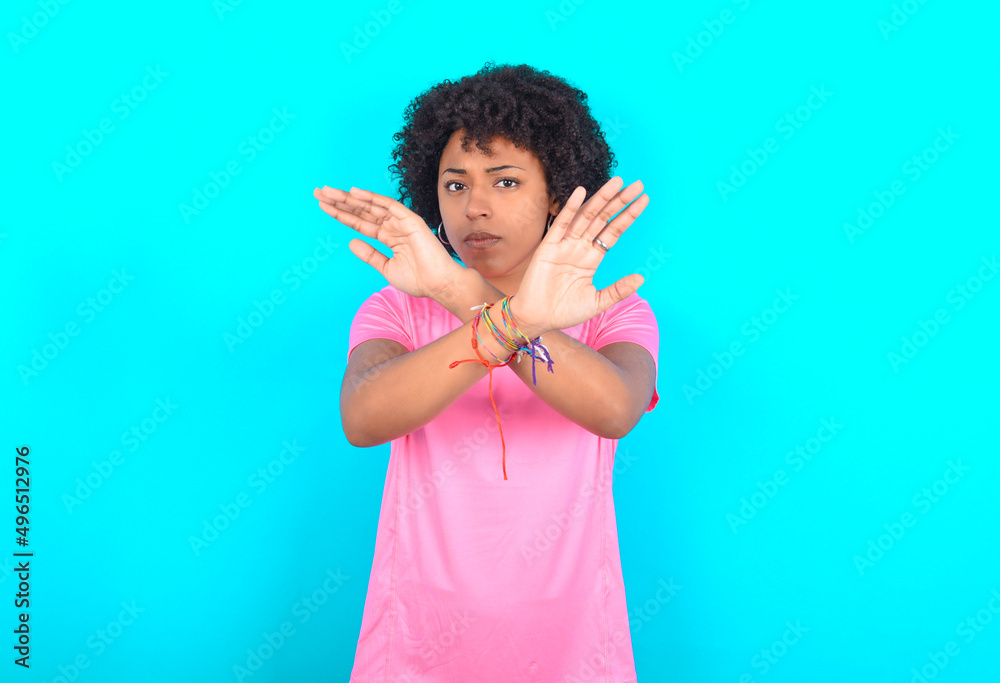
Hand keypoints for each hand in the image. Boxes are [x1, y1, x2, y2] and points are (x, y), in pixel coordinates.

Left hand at [313, 185, 464, 299]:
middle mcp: (393, 227)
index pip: (360, 223)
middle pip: (362, 211)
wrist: (439, 284)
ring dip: (349, 198)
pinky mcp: (410, 220)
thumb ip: (370, 254)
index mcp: (388, 237)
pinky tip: (354, 193)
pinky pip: (388, 205)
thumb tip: (351, 242)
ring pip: (371, 205)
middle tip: (319, 192)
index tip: (323, 206)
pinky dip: (372, 198)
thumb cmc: (418, 280)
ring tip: (328, 191)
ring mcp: (401, 222)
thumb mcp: (386, 267)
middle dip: (340, 202)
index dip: (342, 214)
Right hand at [509, 177, 649, 337]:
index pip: (613, 231)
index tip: (644, 200)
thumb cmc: (564, 311)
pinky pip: (561, 224)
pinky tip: (581, 193)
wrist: (536, 319)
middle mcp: (580, 247)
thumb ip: (618, 290)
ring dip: (601, 199)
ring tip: (617, 182)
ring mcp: (565, 245)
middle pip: (604, 218)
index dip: (628, 215)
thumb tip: (641, 278)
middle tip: (637, 184)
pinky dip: (570, 208)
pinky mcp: (548, 247)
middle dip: (620, 201)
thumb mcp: (597, 302)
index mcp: (592, 258)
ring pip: (587, 217)